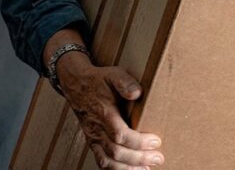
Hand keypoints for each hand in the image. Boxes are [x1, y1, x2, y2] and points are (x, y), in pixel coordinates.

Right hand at [57, 49, 163, 168]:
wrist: (76, 84)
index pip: (120, 135)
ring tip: (146, 169)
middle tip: (158, 158)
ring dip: (128, 168)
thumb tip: (137, 93)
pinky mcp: (92, 142)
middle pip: (116, 151)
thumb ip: (125, 82)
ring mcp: (93, 137)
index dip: (139, 142)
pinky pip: (101, 161)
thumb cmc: (98, 80)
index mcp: (103, 112)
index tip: (156, 141)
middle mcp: (96, 128)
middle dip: (139, 158)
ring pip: (107, 161)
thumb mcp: (113, 74)